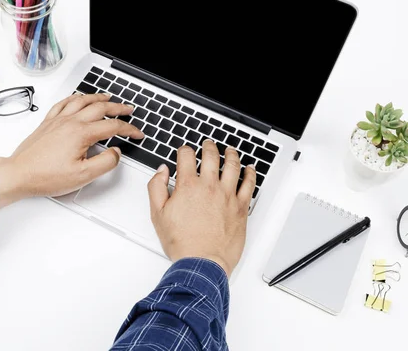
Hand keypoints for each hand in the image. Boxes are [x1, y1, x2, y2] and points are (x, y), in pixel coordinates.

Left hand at [0, 93, 143, 208]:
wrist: (19, 174)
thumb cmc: (45, 176)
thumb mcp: (83, 176)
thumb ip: (105, 163)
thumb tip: (115, 152)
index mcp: (81, 134)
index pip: (112, 127)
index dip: (129, 129)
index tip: (137, 133)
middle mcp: (70, 122)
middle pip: (100, 108)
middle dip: (118, 108)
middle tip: (129, 109)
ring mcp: (58, 120)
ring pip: (82, 101)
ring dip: (98, 98)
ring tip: (108, 97)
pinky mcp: (47, 123)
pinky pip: (64, 103)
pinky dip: (75, 97)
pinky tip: (77, 98)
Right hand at [148, 140, 256, 276]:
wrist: (203, 262)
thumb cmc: (183, 243)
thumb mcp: (158, 214)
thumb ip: (156, 188)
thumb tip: (161, 172)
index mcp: (188, 186)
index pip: (186, 156)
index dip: (184, 150)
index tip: (184, 152)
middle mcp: (209, 187)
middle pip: (211, 156)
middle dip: (208, 147)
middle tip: (208, 145)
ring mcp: (227, 195)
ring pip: (233, 166)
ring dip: (231, 155)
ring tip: (229, 151)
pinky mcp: (241, 207)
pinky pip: (249, 184)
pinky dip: (251, 174)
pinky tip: (250, 169)